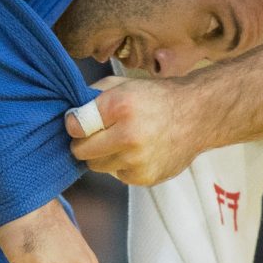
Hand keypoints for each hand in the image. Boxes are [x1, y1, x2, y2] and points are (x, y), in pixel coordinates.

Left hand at [66, 77, 205, 185]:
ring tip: (122, 140)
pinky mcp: (145, 177)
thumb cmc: (156, 97)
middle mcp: (130, 135)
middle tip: (97, 133)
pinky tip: (139, 151)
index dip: (74, 124)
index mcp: (121, 106)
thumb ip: (91, 96)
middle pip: (81, 151)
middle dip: (84, 143)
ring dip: (103, 155)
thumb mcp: (123, 85)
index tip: (80, 121)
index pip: (75, 126)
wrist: (198, 115)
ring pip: (97, 166)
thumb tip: (65, 113)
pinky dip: (122, 165)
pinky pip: (118, 175)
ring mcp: (138, 160)